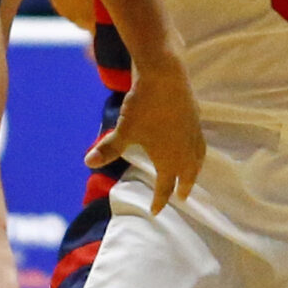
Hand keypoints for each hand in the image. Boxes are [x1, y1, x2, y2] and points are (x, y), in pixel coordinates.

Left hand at [87, 57, 203, 213]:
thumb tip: (88, 163)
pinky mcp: (196, 119)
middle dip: (183, 187)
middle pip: (187, 175)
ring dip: (194, 171)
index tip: (155, 211)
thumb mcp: (124, 129)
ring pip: (197, 159)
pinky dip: (197, 152)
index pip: (165, 187)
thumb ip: (108, 149)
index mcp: (169, 159)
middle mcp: (185, 150)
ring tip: (192, 175)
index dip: (160, 201)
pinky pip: (199, 143)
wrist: (165, 75)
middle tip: (182, 198)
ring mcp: (193, 134)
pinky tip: (192, 146)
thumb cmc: (143, 105)